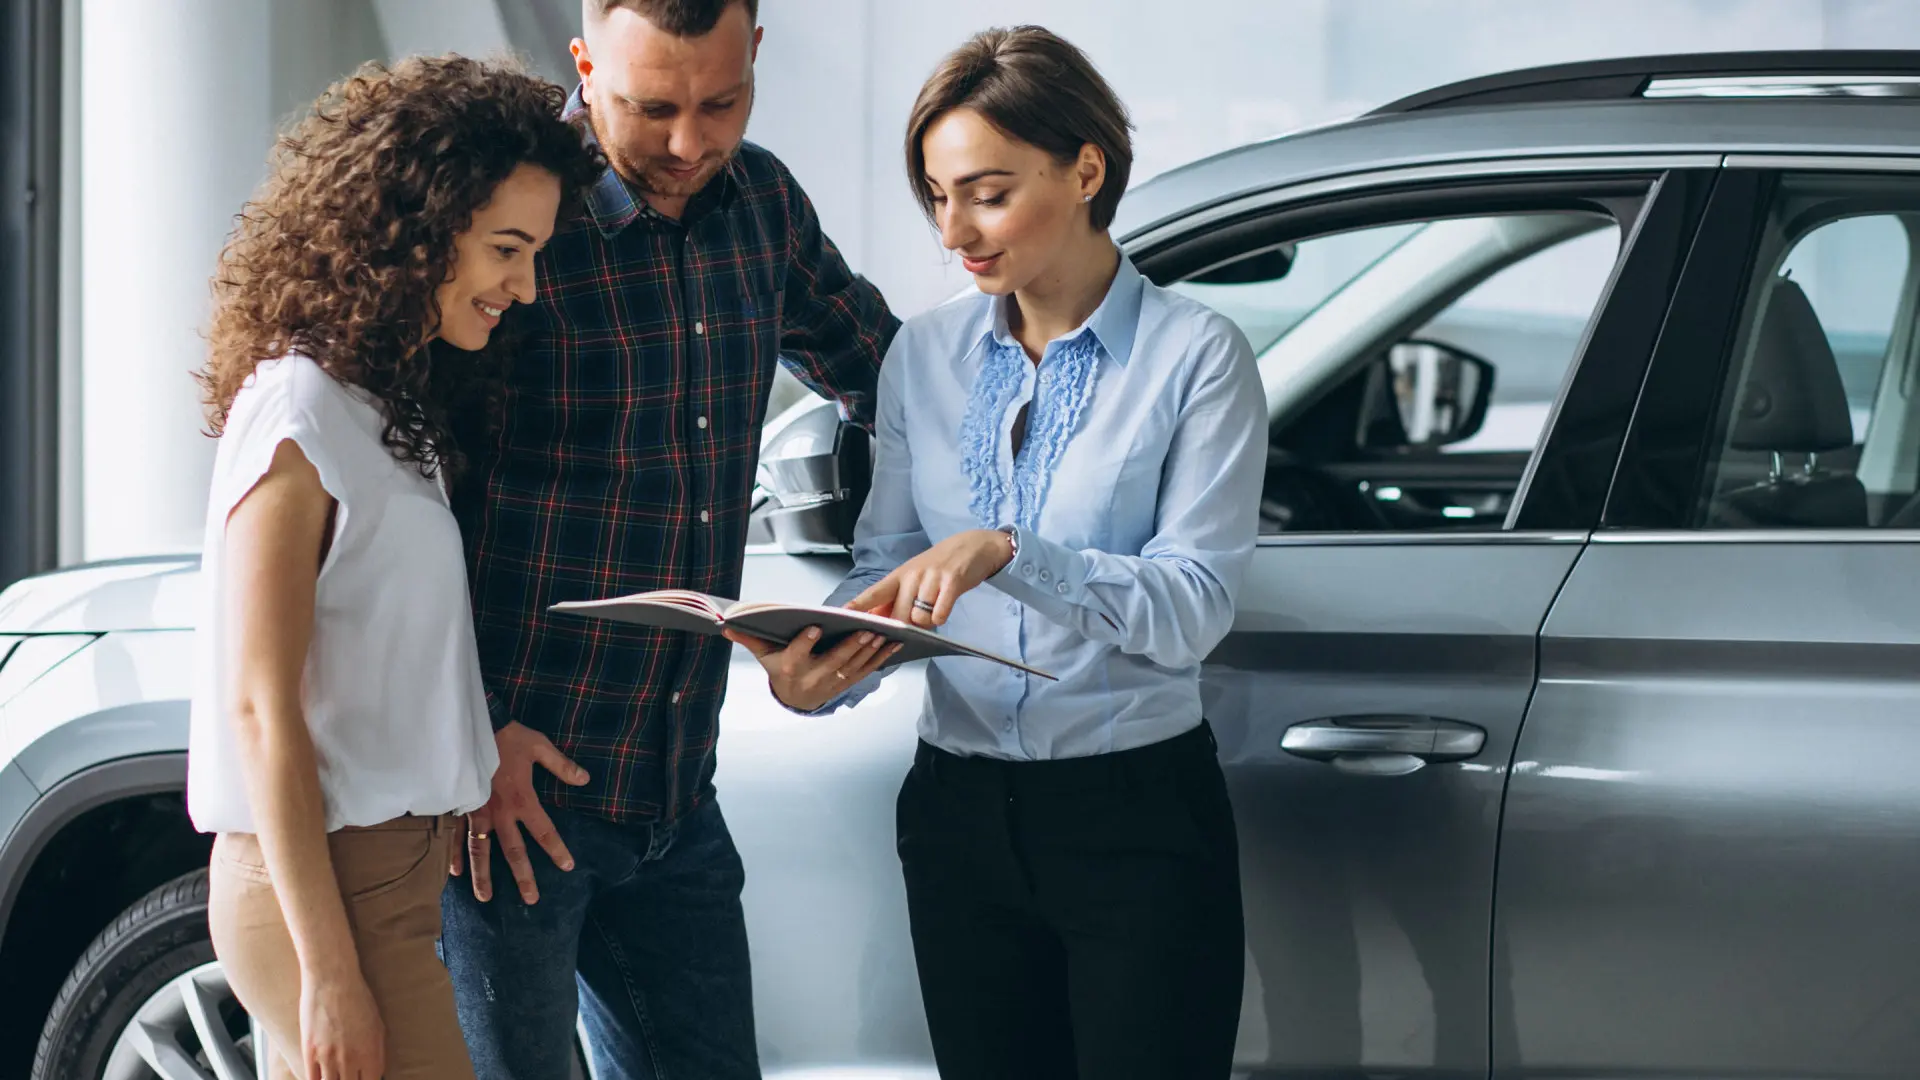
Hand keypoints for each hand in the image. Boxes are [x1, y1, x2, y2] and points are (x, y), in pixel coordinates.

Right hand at [300, 964, 384, 1079]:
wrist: (333, 979)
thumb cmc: (358, 999)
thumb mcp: (378, 1026)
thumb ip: (377, 1053)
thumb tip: (376, 1073)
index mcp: (371, 1053)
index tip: (360, 1079)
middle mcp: (351, 1059)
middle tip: (346, 1076)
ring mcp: (329, 1057)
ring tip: (334, 1076)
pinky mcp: (310, 1051)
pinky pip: (312, 1079)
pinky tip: (319, 1077)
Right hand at [449, 721, 588, 903]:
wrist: (471, 726)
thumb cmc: (507, 735)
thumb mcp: (539, 746)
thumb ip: (562, 766)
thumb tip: (585, 779)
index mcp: (522, 799)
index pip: (544, 831)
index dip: (556, 849)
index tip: (567, 866)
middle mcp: (500, 813)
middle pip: (513, 851)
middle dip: (523, 876)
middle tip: (531, 899)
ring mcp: (476, 813)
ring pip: (480, 851)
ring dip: (483, 876)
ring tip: (486, 898)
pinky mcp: (459, 807)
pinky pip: (455, 836)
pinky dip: (454, 854)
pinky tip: (454, 873)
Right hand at [725, 625, 900, 711]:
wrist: (795, 698)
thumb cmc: (779, 667)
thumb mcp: (764, 655)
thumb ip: (749, 639)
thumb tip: (726, 626)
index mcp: (791, 668)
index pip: (797, 654)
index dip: (806, 641)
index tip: (816, 627)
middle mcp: (813, 677)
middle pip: (834, 661)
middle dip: (851, 645)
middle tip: (866, 628)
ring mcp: (833, 682)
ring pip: (855, 666)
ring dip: (871, 651)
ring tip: (884, 634)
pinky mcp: (848, 683)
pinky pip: (867, 671)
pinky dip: (882, 658)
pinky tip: (894, 644)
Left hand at [851, 529, 1013, 628]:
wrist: (971, 547)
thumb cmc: (937, 567)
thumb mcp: (912, 578)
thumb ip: (895, 599)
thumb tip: (874, 620)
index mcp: (898, 576)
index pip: (874, 593)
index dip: (858, 605)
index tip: (842, 615)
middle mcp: (912, 575)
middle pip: (898, 616)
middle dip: (903, 627)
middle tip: (913, 624)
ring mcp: (931, 578)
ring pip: (919, 618)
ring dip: (926, 623)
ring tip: (933, 609)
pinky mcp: (952, 582)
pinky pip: (940, 613)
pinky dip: (941, 617)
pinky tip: (943, 609)